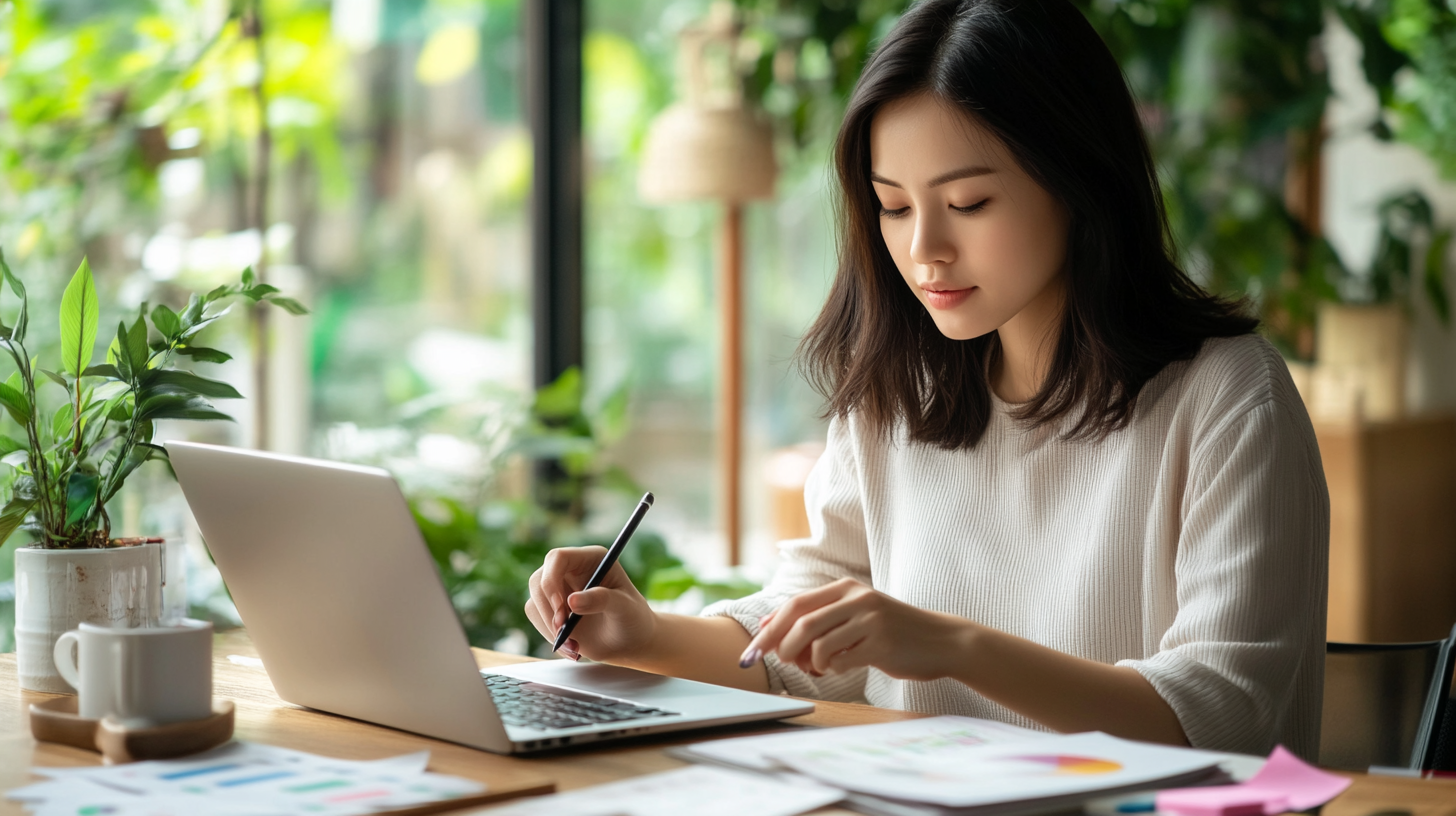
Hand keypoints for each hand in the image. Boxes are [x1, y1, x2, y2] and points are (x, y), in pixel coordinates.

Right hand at [524, 546, 657, 662]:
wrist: (629, 641)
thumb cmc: (633, 618)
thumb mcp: (625, 608)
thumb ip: (602, 600)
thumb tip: (572, 601)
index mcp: (591, 559)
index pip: (558, 558)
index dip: (552, 580)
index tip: (561, 608)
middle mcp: (571, 569)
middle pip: (539, 580)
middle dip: (548, 609)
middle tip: (563, 632)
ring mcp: (559, 589)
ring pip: (535, 601)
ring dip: (549, 628)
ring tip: (575, 646)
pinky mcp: (551, 608)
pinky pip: (537, 618)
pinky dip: (549, 636)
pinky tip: (572, 647)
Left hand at [742, 578, 970, 681]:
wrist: (941, 640)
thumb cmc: (890, 631)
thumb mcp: (854, 614)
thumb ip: (817, 618)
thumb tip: (768, 626)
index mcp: (845, 588)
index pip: (795, 605)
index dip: (770, 628)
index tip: (752, 650)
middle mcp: (856, 598)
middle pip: (801, 622)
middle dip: (782, 646)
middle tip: (785, 662)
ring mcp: (870, 619)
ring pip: (818, 644)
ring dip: (812, 662)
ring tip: (821, 666)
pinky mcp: (881, 644)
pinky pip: (841, 661)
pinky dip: (833, 669)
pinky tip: (843, 667)